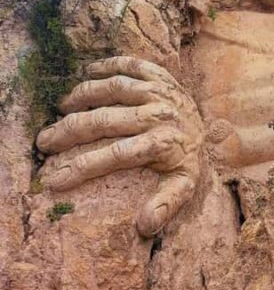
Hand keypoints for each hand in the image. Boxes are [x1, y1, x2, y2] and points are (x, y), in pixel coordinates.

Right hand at [36, 56, 201, 236]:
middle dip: (70, 131)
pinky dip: (110, 64)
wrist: (213, 129)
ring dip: (83, 95)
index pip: (117, 155)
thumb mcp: (185, 184)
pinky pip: (133, 64)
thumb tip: (144, 225)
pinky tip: (89, 71)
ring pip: (114, 88)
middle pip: (106, 120)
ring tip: (61, 108)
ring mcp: (161, 91)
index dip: (84, 167)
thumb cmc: (189, 158)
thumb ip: (167, 203)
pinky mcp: (162, 76)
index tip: (56, 180)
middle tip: (45, 141)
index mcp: (163, 143)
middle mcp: (160, 114)